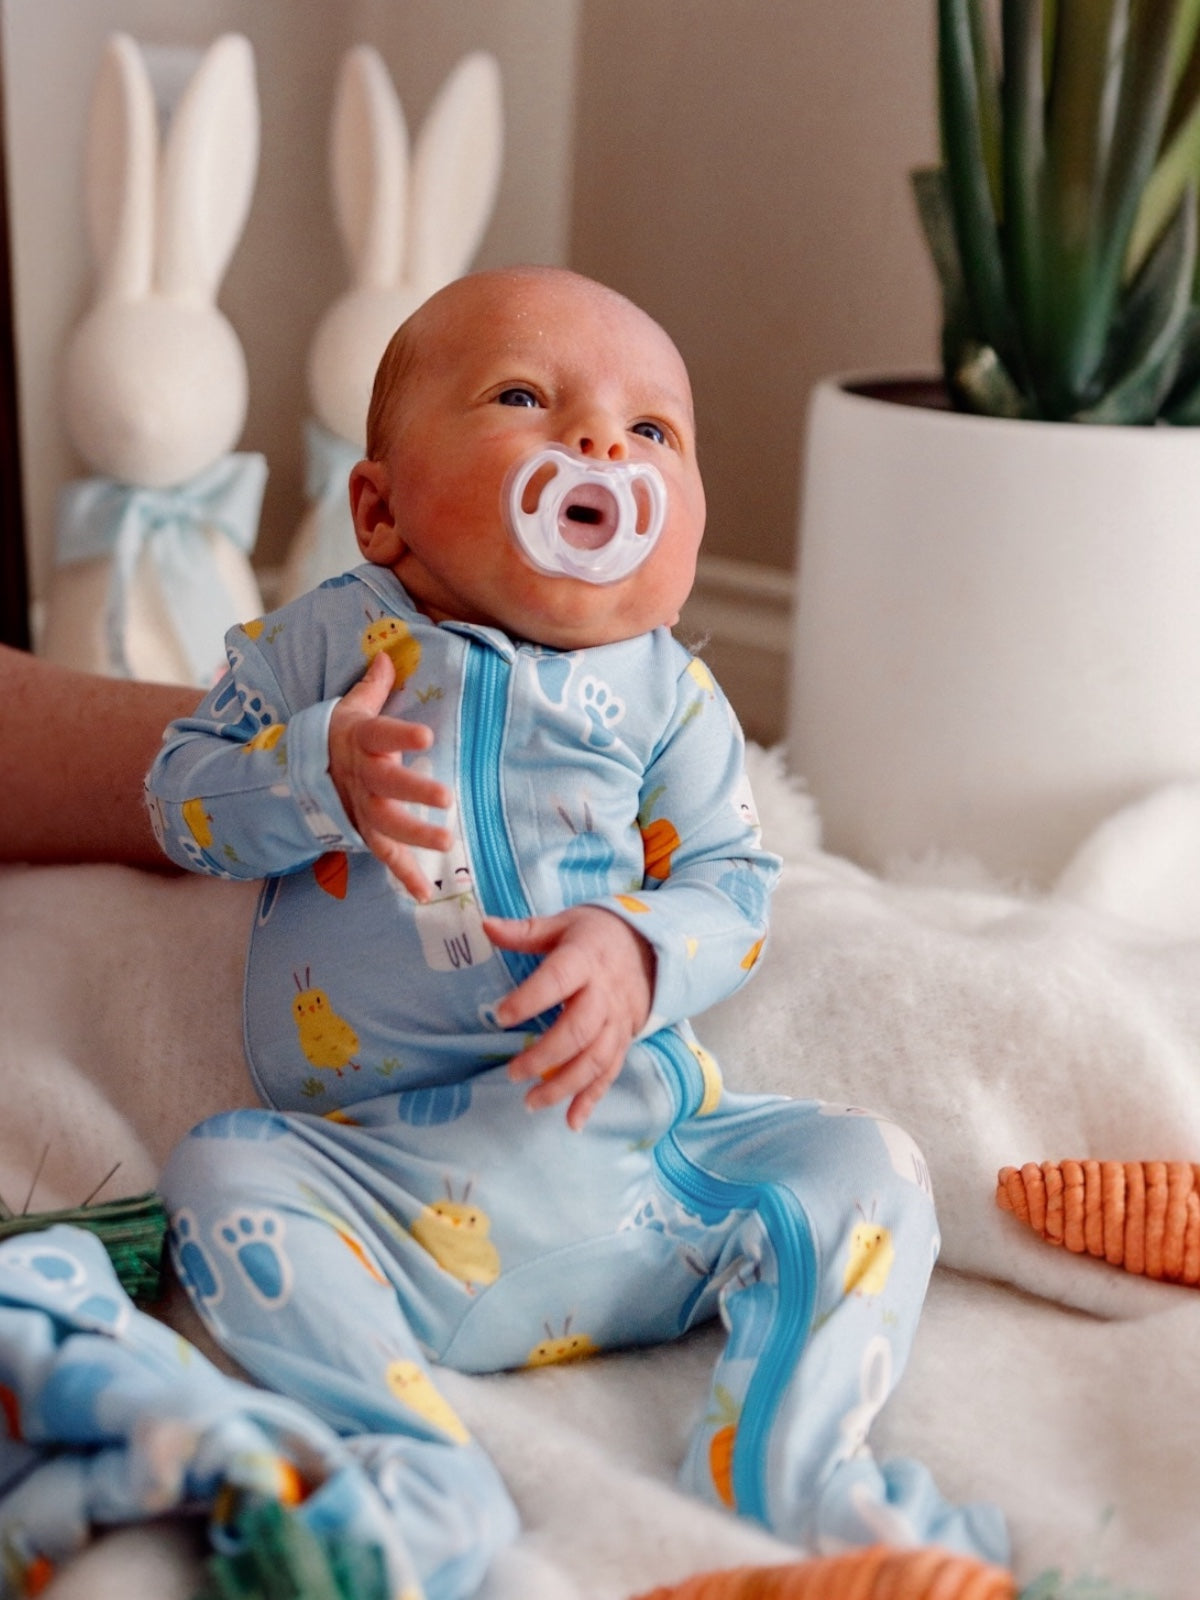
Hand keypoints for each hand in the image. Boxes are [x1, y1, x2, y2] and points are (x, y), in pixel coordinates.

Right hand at [328, 651, 451, 899]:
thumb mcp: (351, 709)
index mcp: (361, 741)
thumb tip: (387, 655)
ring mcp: (361, 807)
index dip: (401, 735)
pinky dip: (403, 875)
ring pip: (387, 823)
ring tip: (446, 843)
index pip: (380, 734)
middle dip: (415, 791)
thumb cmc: (341, 736)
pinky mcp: (364, 831)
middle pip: (388, 784)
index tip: (426, 735)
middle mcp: (361, 776)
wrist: (304, 773)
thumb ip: (373, 687)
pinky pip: (384, 855)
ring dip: (415, 834)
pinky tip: (424, 893)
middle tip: (446, 798)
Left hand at [484, 906, 654, 1129]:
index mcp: (584, 960)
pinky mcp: (623, 1040)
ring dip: (564, 1085)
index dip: (531, 999)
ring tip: (530, 1102)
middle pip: (579, 1030)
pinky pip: (610, 1072)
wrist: (651, 947)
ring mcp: (617, 1021)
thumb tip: (485, 925)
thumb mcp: (563, 924)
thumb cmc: (595, 935)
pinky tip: (572, 1122)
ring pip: (595, 1059)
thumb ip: (524, 931)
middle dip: (546, 1056)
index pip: (558, 980)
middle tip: (513, 1072)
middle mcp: (604, 994)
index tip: (501, 1015)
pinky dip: (592, 1099)